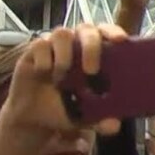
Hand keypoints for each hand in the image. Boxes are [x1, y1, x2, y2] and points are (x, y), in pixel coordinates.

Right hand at [0, 24, 125, 136]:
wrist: (35, 117)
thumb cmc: (67, 109)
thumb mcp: (86, 118)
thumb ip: (101, 120)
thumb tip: (114, 125)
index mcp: (96, 55)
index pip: (107, 33)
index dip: (114, 31)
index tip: (121, 41)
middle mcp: (76, 44)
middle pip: (87, 29)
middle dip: (91, 46)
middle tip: (92, 70)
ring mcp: (55, 45)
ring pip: (62, 33)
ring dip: (65, 55)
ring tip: (62, 78)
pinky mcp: (34, 50)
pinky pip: (40, 44)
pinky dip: (44, 59)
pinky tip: (44, 73)